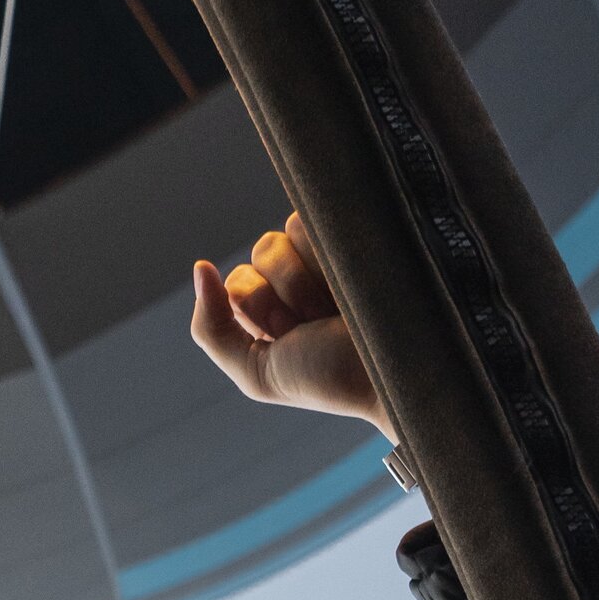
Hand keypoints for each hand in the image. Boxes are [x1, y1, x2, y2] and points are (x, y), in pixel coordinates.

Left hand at [191, 211, 394, 433]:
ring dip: (311, 275)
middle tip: (317, 322)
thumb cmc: (330, 379)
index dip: (259, 306)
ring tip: (339, 306)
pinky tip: (355, 282)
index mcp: (270, 312)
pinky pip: (316, 220)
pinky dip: (330, 253)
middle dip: (286, 292)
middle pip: (262, 251)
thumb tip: (201, 267)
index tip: (289, 335)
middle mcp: (297, 280)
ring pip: (289, 232)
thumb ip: (211, 330)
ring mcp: (328, 256)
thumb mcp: (257, 373)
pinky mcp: (354, 237)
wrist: (398, 374)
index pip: (238, 280)